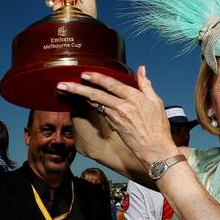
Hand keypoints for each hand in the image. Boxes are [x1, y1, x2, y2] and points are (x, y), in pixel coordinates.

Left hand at [56, 66, 178, 166]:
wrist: (154, 150)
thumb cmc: (158, 126)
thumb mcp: (156, 102)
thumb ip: (146, 84)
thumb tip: (141, 69)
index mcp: (133, 98)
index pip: (111, 85)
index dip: (96, 78)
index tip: (83, 74)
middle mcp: (121, 107)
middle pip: (95, 95)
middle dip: (77, 89)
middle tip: (61, 85)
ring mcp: (115, 117)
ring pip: (94, 103)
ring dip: (79, 97)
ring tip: (66, 91)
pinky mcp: (112, 125)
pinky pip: (100, 111)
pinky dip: (91, 105)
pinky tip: (84, 100)